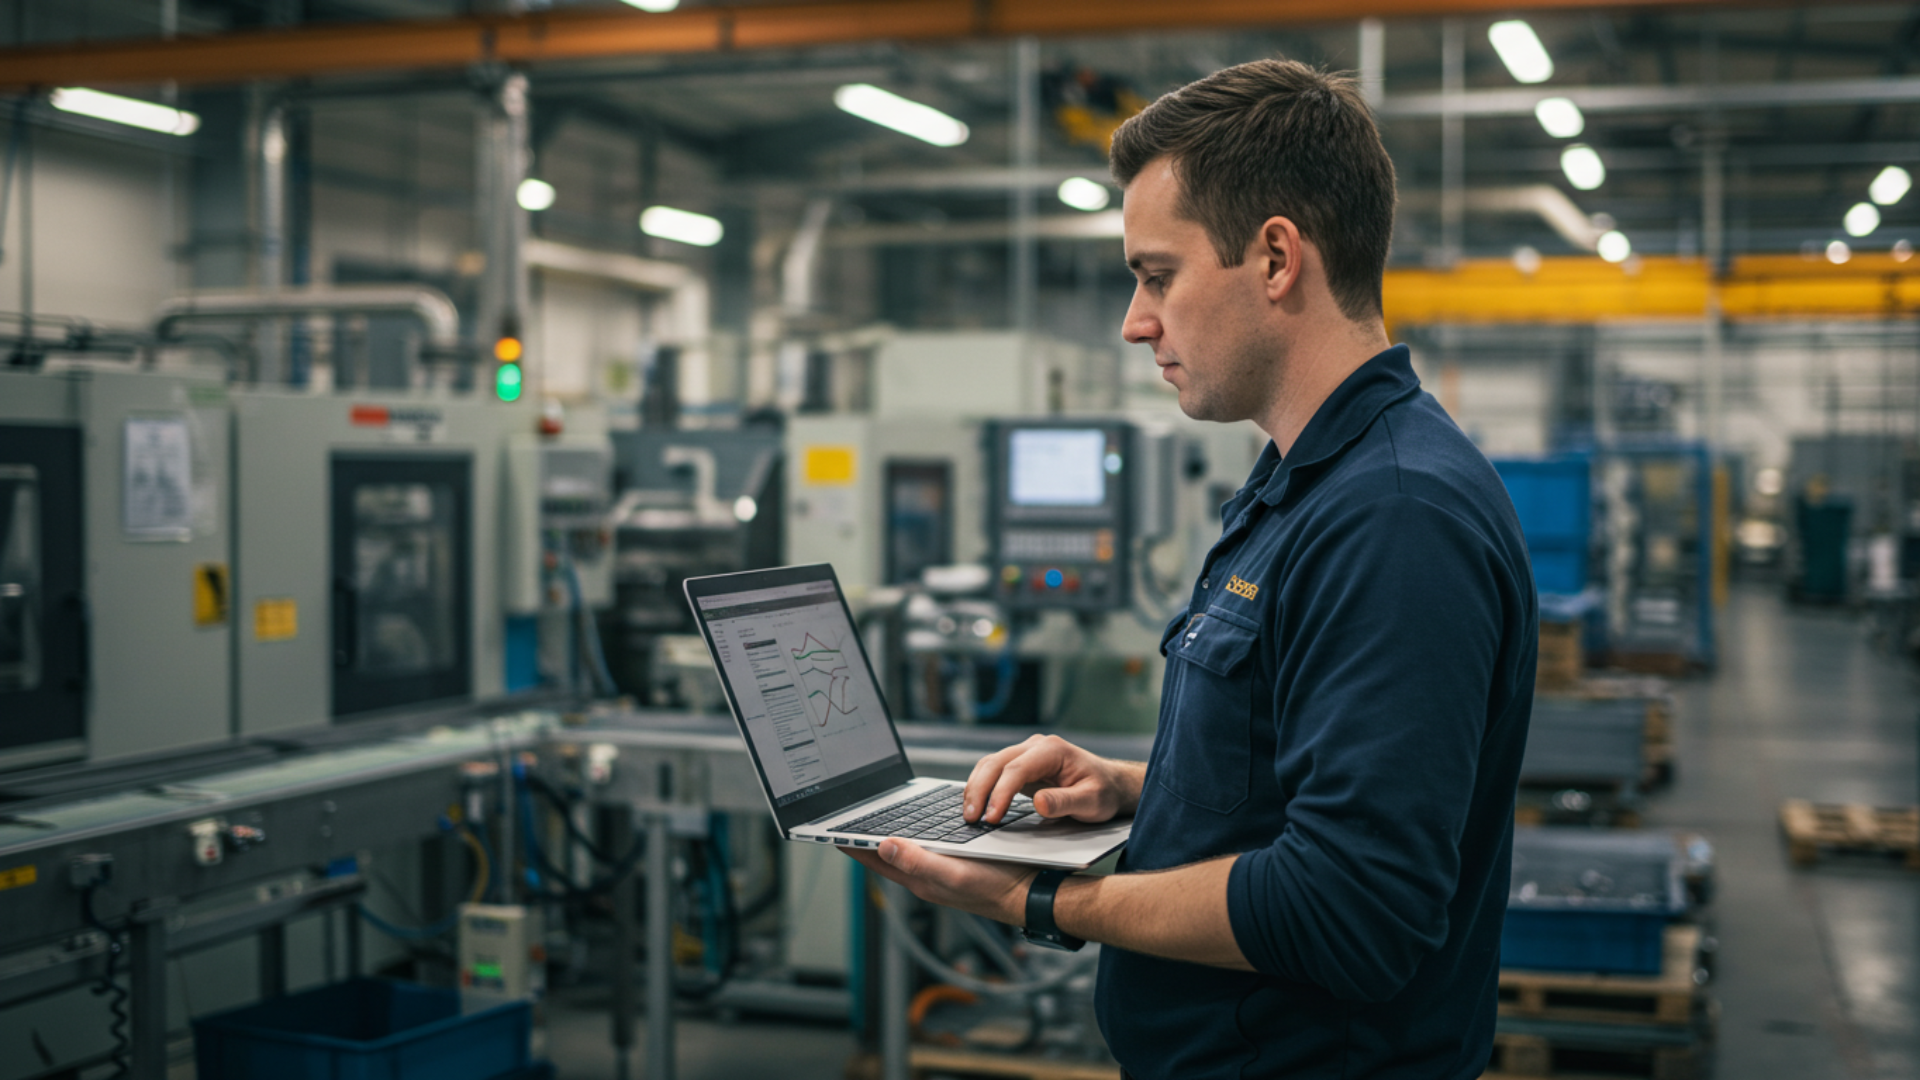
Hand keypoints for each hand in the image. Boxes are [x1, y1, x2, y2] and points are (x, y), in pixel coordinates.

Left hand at [843, 840, 1035, 925]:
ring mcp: (940, 871)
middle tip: (847, 822)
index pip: (875, 859)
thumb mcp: (954, 873)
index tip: (831, 830)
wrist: (1032, 892)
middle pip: (885, 855)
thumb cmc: (997, 887)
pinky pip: (925, 848)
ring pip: (904, 851)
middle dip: (865, 839)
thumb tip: (884, 845)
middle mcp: (926, 875)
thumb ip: (919, 861)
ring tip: (871, 823)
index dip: (853, 844)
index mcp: (919, 878)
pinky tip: (916, 827)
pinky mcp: (956, 865)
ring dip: (887, 837)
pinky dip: (913, 836)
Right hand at [962, 734, 1141, 824]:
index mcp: (1052, 750)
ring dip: (975, 788)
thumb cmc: (1103, 792)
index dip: (1000, 793)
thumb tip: (1038, 803)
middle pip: (996, 762)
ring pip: (989, 765)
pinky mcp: (1020, 766)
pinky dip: (981, 788)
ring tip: (968, 815)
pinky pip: (994, 773)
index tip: (991, 817)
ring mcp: (1026, 754)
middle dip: (979, 790)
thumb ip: (1065, 802)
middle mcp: (1035, 747)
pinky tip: (975, 806)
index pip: (1017, 769)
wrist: (1110, 784)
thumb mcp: (1091, 801)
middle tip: (970, 818)